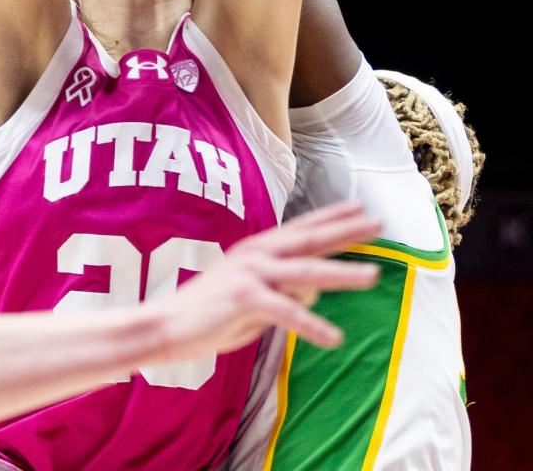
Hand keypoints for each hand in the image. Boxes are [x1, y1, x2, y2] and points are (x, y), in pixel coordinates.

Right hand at [161, 201, 379, 361]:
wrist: (169, 325)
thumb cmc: (211, 312)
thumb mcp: (254, 298)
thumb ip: (284, 291)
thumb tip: (314, 295)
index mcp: (258, 249)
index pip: (303, 229)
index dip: (333, 218)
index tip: (361, 208)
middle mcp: (257, 254)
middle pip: (310, 240)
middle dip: (346, 231)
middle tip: (378, 222)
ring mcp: (251, 274)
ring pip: (306, 272)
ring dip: (342, 274)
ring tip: (373, 276)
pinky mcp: (246, 299)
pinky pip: (287, 313)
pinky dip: (311, 326)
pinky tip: (334, 339)